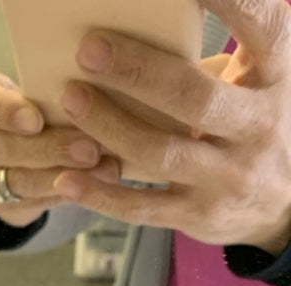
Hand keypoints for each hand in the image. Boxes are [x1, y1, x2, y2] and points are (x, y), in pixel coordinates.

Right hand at [0, 72, 120, 227]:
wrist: (26, 148)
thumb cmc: (36, 104)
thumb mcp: (37, 88)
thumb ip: (52, 89)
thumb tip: (94, 88)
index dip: (5, 112)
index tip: (37, 120)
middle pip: (1, 148)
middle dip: (48, 149)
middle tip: (89, 148)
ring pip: (18, 181)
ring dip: (62, 175)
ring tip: (101, 168)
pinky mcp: (1, 204)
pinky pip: (34, 202)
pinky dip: (67, 192)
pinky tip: (97, 184)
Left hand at [52, 0, 290, 254]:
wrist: (284, 204)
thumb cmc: (255, 123)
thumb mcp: (257, 81)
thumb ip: (214, 57)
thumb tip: (145, 18)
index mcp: (275, 78)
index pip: (262, 26)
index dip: (230, 0)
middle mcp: (258, 128)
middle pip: (193, 98)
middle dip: (138, 72)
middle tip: (89, 49)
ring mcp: (228, 177)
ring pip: (160, 153)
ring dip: (109, 126)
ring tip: (71, 100)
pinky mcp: (198, 215)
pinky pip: (141, 207)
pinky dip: (99, 193)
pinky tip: (66, 178)